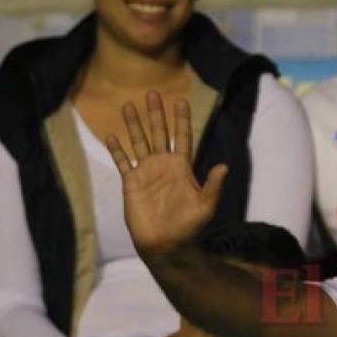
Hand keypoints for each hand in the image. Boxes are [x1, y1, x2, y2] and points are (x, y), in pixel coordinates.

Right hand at [106, 91, 226, 258]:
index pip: (183, 137)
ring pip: (139, 142)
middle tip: (152, 92)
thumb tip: (225, 166)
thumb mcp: (206, 206)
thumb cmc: (189, 227)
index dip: (182, 119)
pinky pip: (123, 162)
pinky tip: (111, 135)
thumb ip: (213, 185)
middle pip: (160, 133)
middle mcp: (164, 165)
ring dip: (134, 125)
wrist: (166, 244)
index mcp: (182, 167)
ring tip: (128, 104)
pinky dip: (117, 150)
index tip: (181, 100)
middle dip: (156, 114)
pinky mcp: (131, 183)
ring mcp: (147, 172)